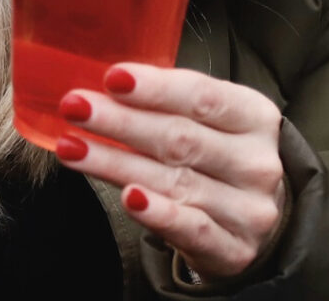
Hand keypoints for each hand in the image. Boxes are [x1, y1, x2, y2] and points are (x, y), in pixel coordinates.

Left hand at [55, 64, 284, 282]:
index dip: (155, 87)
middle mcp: (257, 162)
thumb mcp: (206, 117)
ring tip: (71, 148)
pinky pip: (191, 228)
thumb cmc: (216, 151)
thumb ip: (167, 99)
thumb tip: (106, 83)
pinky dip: (157, 212)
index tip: (111, 77)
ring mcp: (250, 209)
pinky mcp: (234, 250)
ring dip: (115, 163)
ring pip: (174, 181)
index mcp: (254, 115)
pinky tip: (126, 196)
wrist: (250, 215)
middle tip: (74, 107)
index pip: (203, 96)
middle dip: (120, 121)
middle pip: (181, 138)